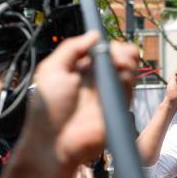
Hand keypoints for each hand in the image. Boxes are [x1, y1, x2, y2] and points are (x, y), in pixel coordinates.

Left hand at [26, 32, 137, 167]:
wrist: (55, 142)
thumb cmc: (48, 110)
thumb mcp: (51, 69)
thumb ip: (71, 48)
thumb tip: (94, 35)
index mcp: (81, 71)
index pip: (102, 52)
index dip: (108, 45)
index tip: (107, 42)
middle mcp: (97, 82)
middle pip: (120, 59)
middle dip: (122, 51)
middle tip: (115, 53)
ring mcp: (108, 95)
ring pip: (128, 71)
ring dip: (126, 62)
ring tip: (118, 63)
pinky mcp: (118, 108)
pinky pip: (128, 89)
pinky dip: (127, 79)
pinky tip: (119, 74)